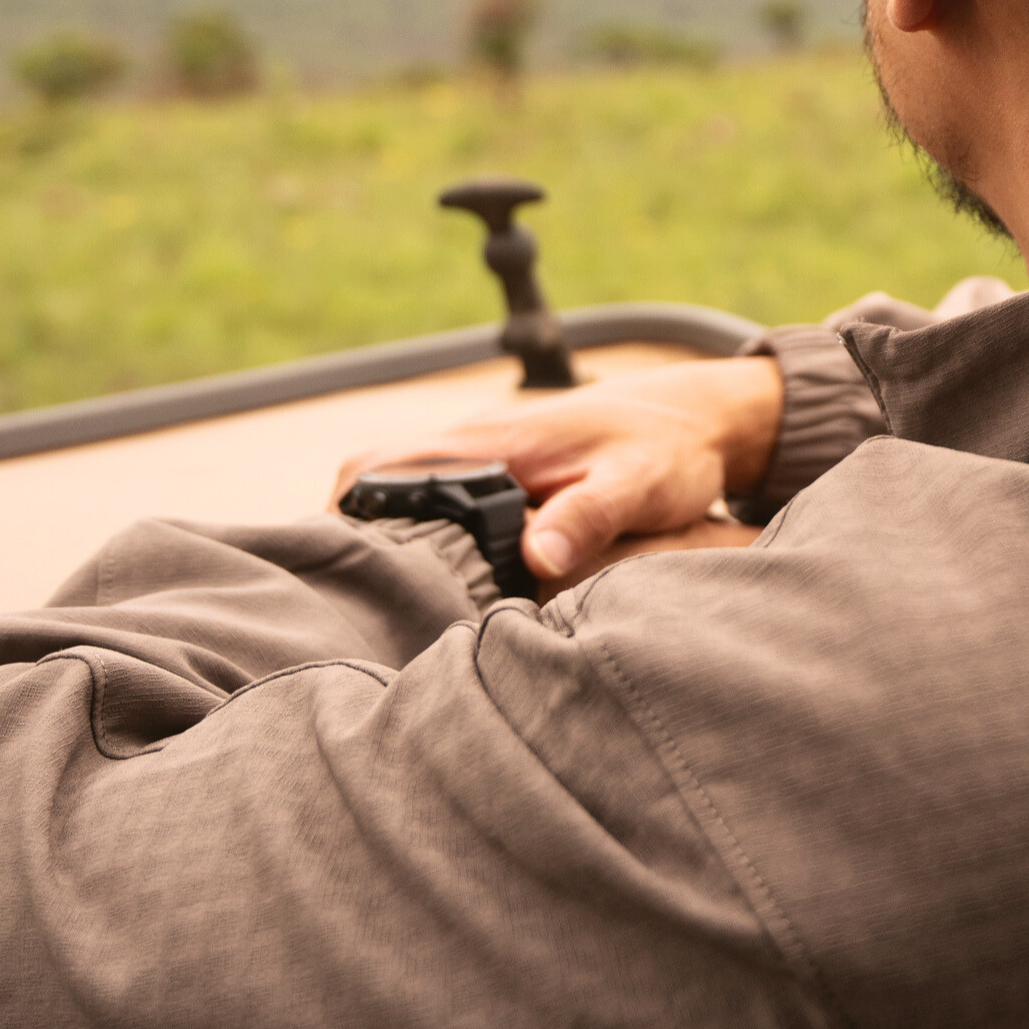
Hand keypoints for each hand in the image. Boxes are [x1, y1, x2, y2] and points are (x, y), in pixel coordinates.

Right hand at [331, 355, 784, 587]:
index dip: (342, 517)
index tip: (337, 577)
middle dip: (345, 536)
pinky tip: (421, 587)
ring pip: (390, 491)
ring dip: (376, 539)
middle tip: (351, 606)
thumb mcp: (639, 484)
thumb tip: (536, 559)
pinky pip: (423, 500)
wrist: (690, 419)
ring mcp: (475, 457)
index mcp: (490, 442)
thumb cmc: (665, 451)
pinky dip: (408, 535)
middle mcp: (469, 443)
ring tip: (377, 608)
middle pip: (364, 480)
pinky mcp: (488, 476)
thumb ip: (588, 517)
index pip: (377, 466)